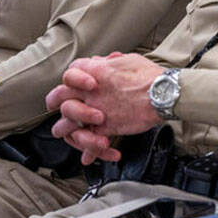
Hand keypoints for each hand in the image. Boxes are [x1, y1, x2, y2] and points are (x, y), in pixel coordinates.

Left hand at [44, 53, 163, 164]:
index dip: (70, 78)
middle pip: (59, 96)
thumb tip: (99, 62)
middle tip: (53, 106)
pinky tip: (87, 157)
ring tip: (64, 132)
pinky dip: (89, 152)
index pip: (70, 73)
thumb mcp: (126, 60)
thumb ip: (108, 63)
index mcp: (94, 71)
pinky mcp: (105, 128)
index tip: (70, 84)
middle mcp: (90, 91)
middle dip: (54, 101)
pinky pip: (90, 141)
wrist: (163, 94)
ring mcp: (95, 110)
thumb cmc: (150, 76)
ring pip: (67, 122)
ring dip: (64, 129)